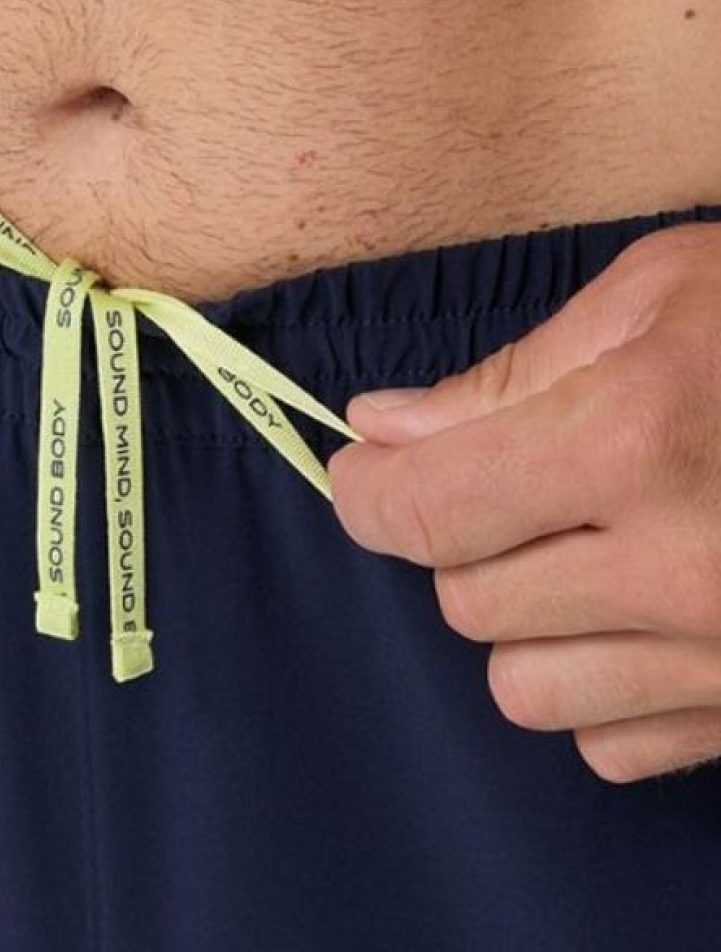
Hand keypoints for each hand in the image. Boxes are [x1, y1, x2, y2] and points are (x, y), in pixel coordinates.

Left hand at [327, 221, 720, 783]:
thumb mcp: (658, 299)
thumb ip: (507, 376)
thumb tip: (381, 427)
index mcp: (634, 440)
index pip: (423, 510)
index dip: (367, 493)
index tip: (364, 475)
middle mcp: (682, 568)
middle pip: (466, 600)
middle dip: (457, 539)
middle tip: (508, 486)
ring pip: (525, 691)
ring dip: (524, 623)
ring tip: (579, 555)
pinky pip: (614, 746)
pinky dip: (600, 689)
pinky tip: (637, 619)